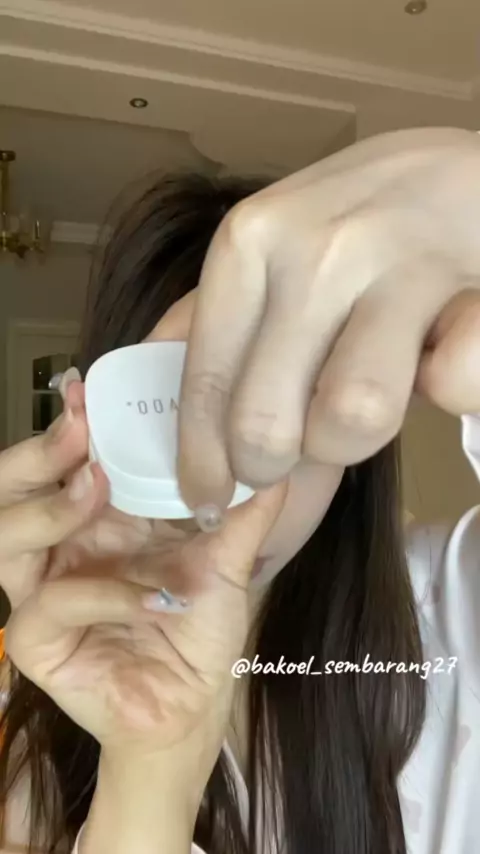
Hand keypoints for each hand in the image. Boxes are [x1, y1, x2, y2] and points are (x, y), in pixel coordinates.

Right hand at [2, 378, 284, 780]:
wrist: (193, 704)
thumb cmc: (197, 630)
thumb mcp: (226, 562)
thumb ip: (245, 512)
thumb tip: (278, 458)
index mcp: (98, 521)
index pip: (64, 463)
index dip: (68, 426)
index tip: (87, 389)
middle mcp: (63, 548)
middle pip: (14, 489)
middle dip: (37, 451)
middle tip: (76, 426)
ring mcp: (44, 592)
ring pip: (6, 537)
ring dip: (50, 507)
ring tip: (94, 486)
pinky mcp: (40, 642)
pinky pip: (48, 606)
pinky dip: (99, 594)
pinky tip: (150, 598)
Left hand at [177, 127, 479, 516]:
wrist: (464, 173)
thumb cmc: (358, 222)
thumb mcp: (274, 243)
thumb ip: (224, 312)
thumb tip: (160, 395)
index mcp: (251, 244)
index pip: (206, 384)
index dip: (204, 463)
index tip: (209, 500)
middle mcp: (316, 251)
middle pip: (268, 425)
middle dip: (272, 466)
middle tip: (291, 450)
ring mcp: (401, 264)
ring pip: (352, 417)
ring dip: (352, 438)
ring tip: (360, 402)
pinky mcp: (476, 290)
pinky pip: (452, 382)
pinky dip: (447, 388)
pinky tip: (432, 363)